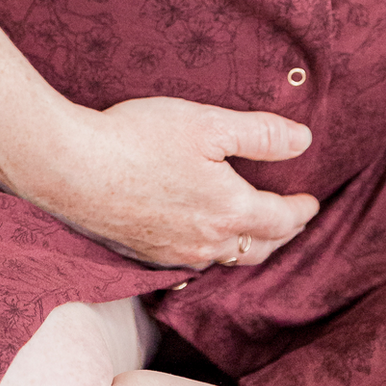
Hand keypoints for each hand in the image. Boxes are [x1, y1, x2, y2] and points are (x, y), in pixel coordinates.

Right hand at [13, 96, 317, 269]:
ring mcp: (174, 254)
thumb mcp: (207, 124)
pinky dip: (210, 251)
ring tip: (253, 231)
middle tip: (292, 222)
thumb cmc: (140, 139)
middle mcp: (206, 243)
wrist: (73, 169)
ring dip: (246, 245)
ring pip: (224, 258)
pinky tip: (201, 240)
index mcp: (228, 211)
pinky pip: (192, 261)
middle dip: (280, 235)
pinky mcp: (144, 254)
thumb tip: (303, 141)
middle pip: (257, 248)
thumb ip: (258, 134)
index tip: (312, 203)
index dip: (300, 211)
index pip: (280, 220)